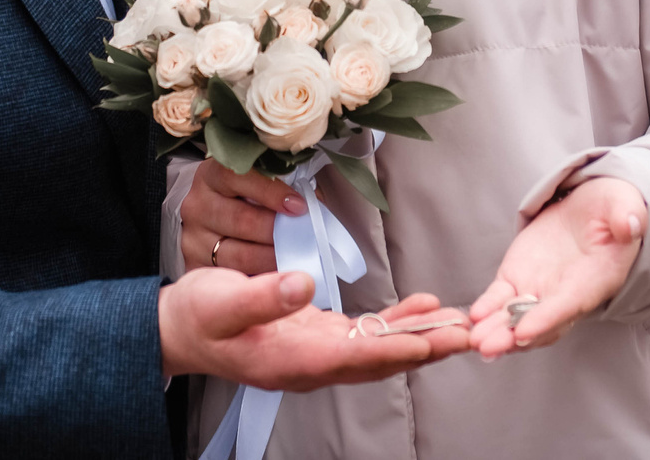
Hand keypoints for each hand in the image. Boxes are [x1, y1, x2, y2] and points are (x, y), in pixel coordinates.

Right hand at [158, 270, 472, 388]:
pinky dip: (396, 323)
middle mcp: (311, 364)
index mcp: (292, 361)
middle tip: (470, 335)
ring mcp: (316, 353)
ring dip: (420, 336)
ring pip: (379, 348)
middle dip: (426, 347)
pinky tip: (420, 309)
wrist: (180, 328)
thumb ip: (264, 297)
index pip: (356, 357)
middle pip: (380, 358)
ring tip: (459, 321)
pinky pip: (366, 335)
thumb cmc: (199, 316)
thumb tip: (304, 285)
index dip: (398, 348)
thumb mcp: (223, 301)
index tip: (436, 341)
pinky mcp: (316, 336)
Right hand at [181, 159, 303, 276]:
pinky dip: (258, 279)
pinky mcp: (195, 266)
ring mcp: (193, 238)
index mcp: (212, 175)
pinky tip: (277, 278)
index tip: (299, 206)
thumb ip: (282, 185)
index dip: (272, 191)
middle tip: (306, 239)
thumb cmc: (244, 195)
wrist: (209, 216)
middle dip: (278, 231)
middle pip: (241, 220)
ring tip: (297, 259)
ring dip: (272, 260)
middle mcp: (197, 205)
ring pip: (237, 255)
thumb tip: (315, 204)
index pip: (239, 177)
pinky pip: (230, 278)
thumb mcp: (257, 179)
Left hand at [468, 177, 647, 359]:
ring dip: (496, 331)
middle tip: (489, 347)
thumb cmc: (613, 209)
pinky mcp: (518, 277)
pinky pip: (500, 297)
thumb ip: (627, 215)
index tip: (523, 333)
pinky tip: (474, 315)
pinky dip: (487, 307)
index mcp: (596, 279)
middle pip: (539, 323)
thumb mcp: (624, 205)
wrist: (592, 208)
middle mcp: (566, 293)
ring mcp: (540, 288)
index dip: (546, 319)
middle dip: (513, 337)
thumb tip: (630, 224)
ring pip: (516, 317)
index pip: (569, 305)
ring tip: (475, 340)